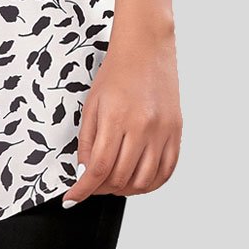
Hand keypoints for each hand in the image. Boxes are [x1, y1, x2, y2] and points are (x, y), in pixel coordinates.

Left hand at [61, 14, 181, 205]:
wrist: (145, 49)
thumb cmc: (115, 74)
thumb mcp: (91, 105)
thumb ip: (87, 142)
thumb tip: (85, 174)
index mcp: (116, 118)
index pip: (98, 168)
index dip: (83, 189)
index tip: (72, 199)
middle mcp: (142, 127)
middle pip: (120, 177)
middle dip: (101, 189)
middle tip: (92, 184)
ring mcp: (163, 131)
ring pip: (144, 181)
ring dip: (125, 189)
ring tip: (113, 183)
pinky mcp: (176, 132)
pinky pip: (166, 171)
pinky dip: (151, 184)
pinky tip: (137, 180)